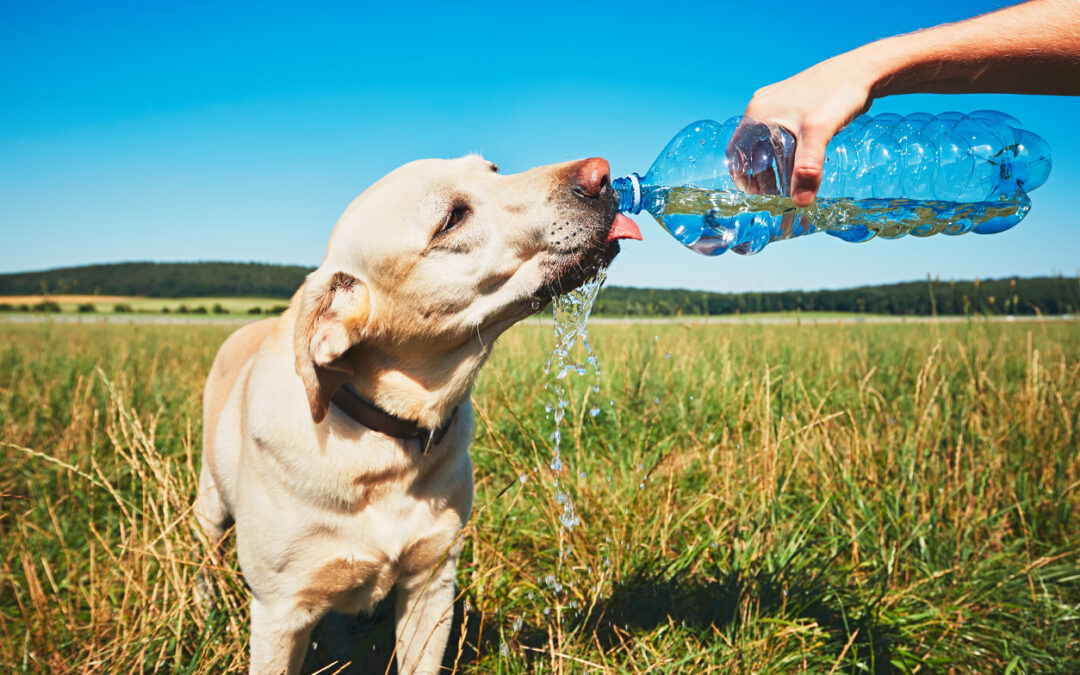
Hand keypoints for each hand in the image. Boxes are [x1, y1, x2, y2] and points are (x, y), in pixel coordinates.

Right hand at [741, 51, 876, 205]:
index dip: (742, 176)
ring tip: (786, 182)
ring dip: (773, 163)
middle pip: (751, 148)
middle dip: (759, 173)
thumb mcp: (819, 133)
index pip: (736, 151)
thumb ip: (808, 168)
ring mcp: (778, 103)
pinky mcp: (793, 104)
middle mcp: (763, 106)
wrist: (863, 70)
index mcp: (758, 112)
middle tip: (773, 194)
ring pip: (766, 141)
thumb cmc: (838, 93)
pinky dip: (785, 151)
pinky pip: (780, 133)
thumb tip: (800, 203)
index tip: (754, 195)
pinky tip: (800, 161)